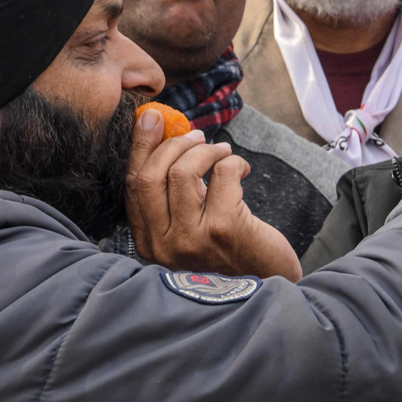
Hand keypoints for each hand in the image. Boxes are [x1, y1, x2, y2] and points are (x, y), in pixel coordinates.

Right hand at [126, 109, 302, 281]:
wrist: (268, 282)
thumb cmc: (230, 252)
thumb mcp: (189, 228)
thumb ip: (173, 196)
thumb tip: (166, 137)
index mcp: (148, 242)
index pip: (133, 186)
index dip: (139, 147)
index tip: (150, 119)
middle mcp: (164, 245)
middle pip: (151, 176)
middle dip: (173, 145)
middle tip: (198, 136)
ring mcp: (192, 239)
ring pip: (183, 173)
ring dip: (205, 151)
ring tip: (221, 151)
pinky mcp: (224, 230)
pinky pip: (222, 175)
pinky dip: (233, 161)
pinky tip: (242, 169)